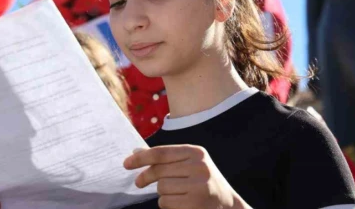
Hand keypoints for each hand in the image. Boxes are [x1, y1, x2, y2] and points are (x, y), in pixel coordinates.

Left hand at [124, 145, 249, 208]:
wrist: (228, 206)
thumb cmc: (202, 183)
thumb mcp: (188, 165)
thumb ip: (165, 159)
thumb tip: (136, 151)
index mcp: (196, 153)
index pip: (161, 153)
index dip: (141, 158)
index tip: (126, 164)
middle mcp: (199, 167)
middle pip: (159, 172)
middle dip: (146, 177)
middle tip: (139, 182)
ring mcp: (199, 187)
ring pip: (162, 189)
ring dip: (162, 194)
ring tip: (176, 195)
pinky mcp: (195, 204)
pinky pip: (167, 203)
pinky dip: (168, 205)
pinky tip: (180, 204)